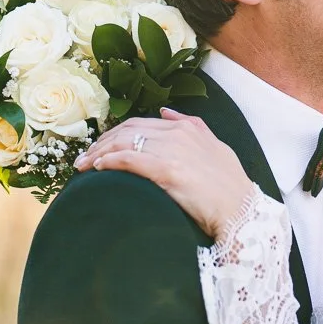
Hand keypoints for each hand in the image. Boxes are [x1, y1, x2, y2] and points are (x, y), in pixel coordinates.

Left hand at [74, 109, 256, 239]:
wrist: (241, 211)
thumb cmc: (230, 187)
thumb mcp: (215, 147)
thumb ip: (191, 126)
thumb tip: (165, 112)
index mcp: (188, 127)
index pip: (140, 123)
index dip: (115, 134)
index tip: (100, 147)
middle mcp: (178, 133)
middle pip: (127, 130)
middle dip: (101, 143)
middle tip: (83, 157)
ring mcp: (172, 150)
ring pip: (123, 143)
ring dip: (98, 153)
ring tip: (82, 166)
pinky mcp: (166, 170)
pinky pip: (128, 159)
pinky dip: (108, 161)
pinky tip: (96, 169)